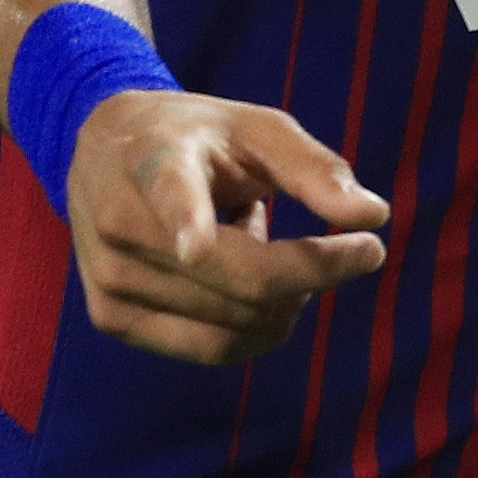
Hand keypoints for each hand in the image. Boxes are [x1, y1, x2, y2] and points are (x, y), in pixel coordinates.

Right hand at [65, 90, 389, 365]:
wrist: (103, 150)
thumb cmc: (196, 138)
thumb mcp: (254, 128)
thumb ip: (314, 168)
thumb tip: (374, 216)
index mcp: (153, 158)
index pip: (169, 192)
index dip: (185, 219)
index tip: (196, 243)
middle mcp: (120, 221)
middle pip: (243, 278)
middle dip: (319, 272)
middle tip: (356, 248)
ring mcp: (110, 277)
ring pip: (237, 324)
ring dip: (285, 296)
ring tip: (270, 247)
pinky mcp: (110, 317)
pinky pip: (213, 349)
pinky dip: (255, 326)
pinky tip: (251, 285)